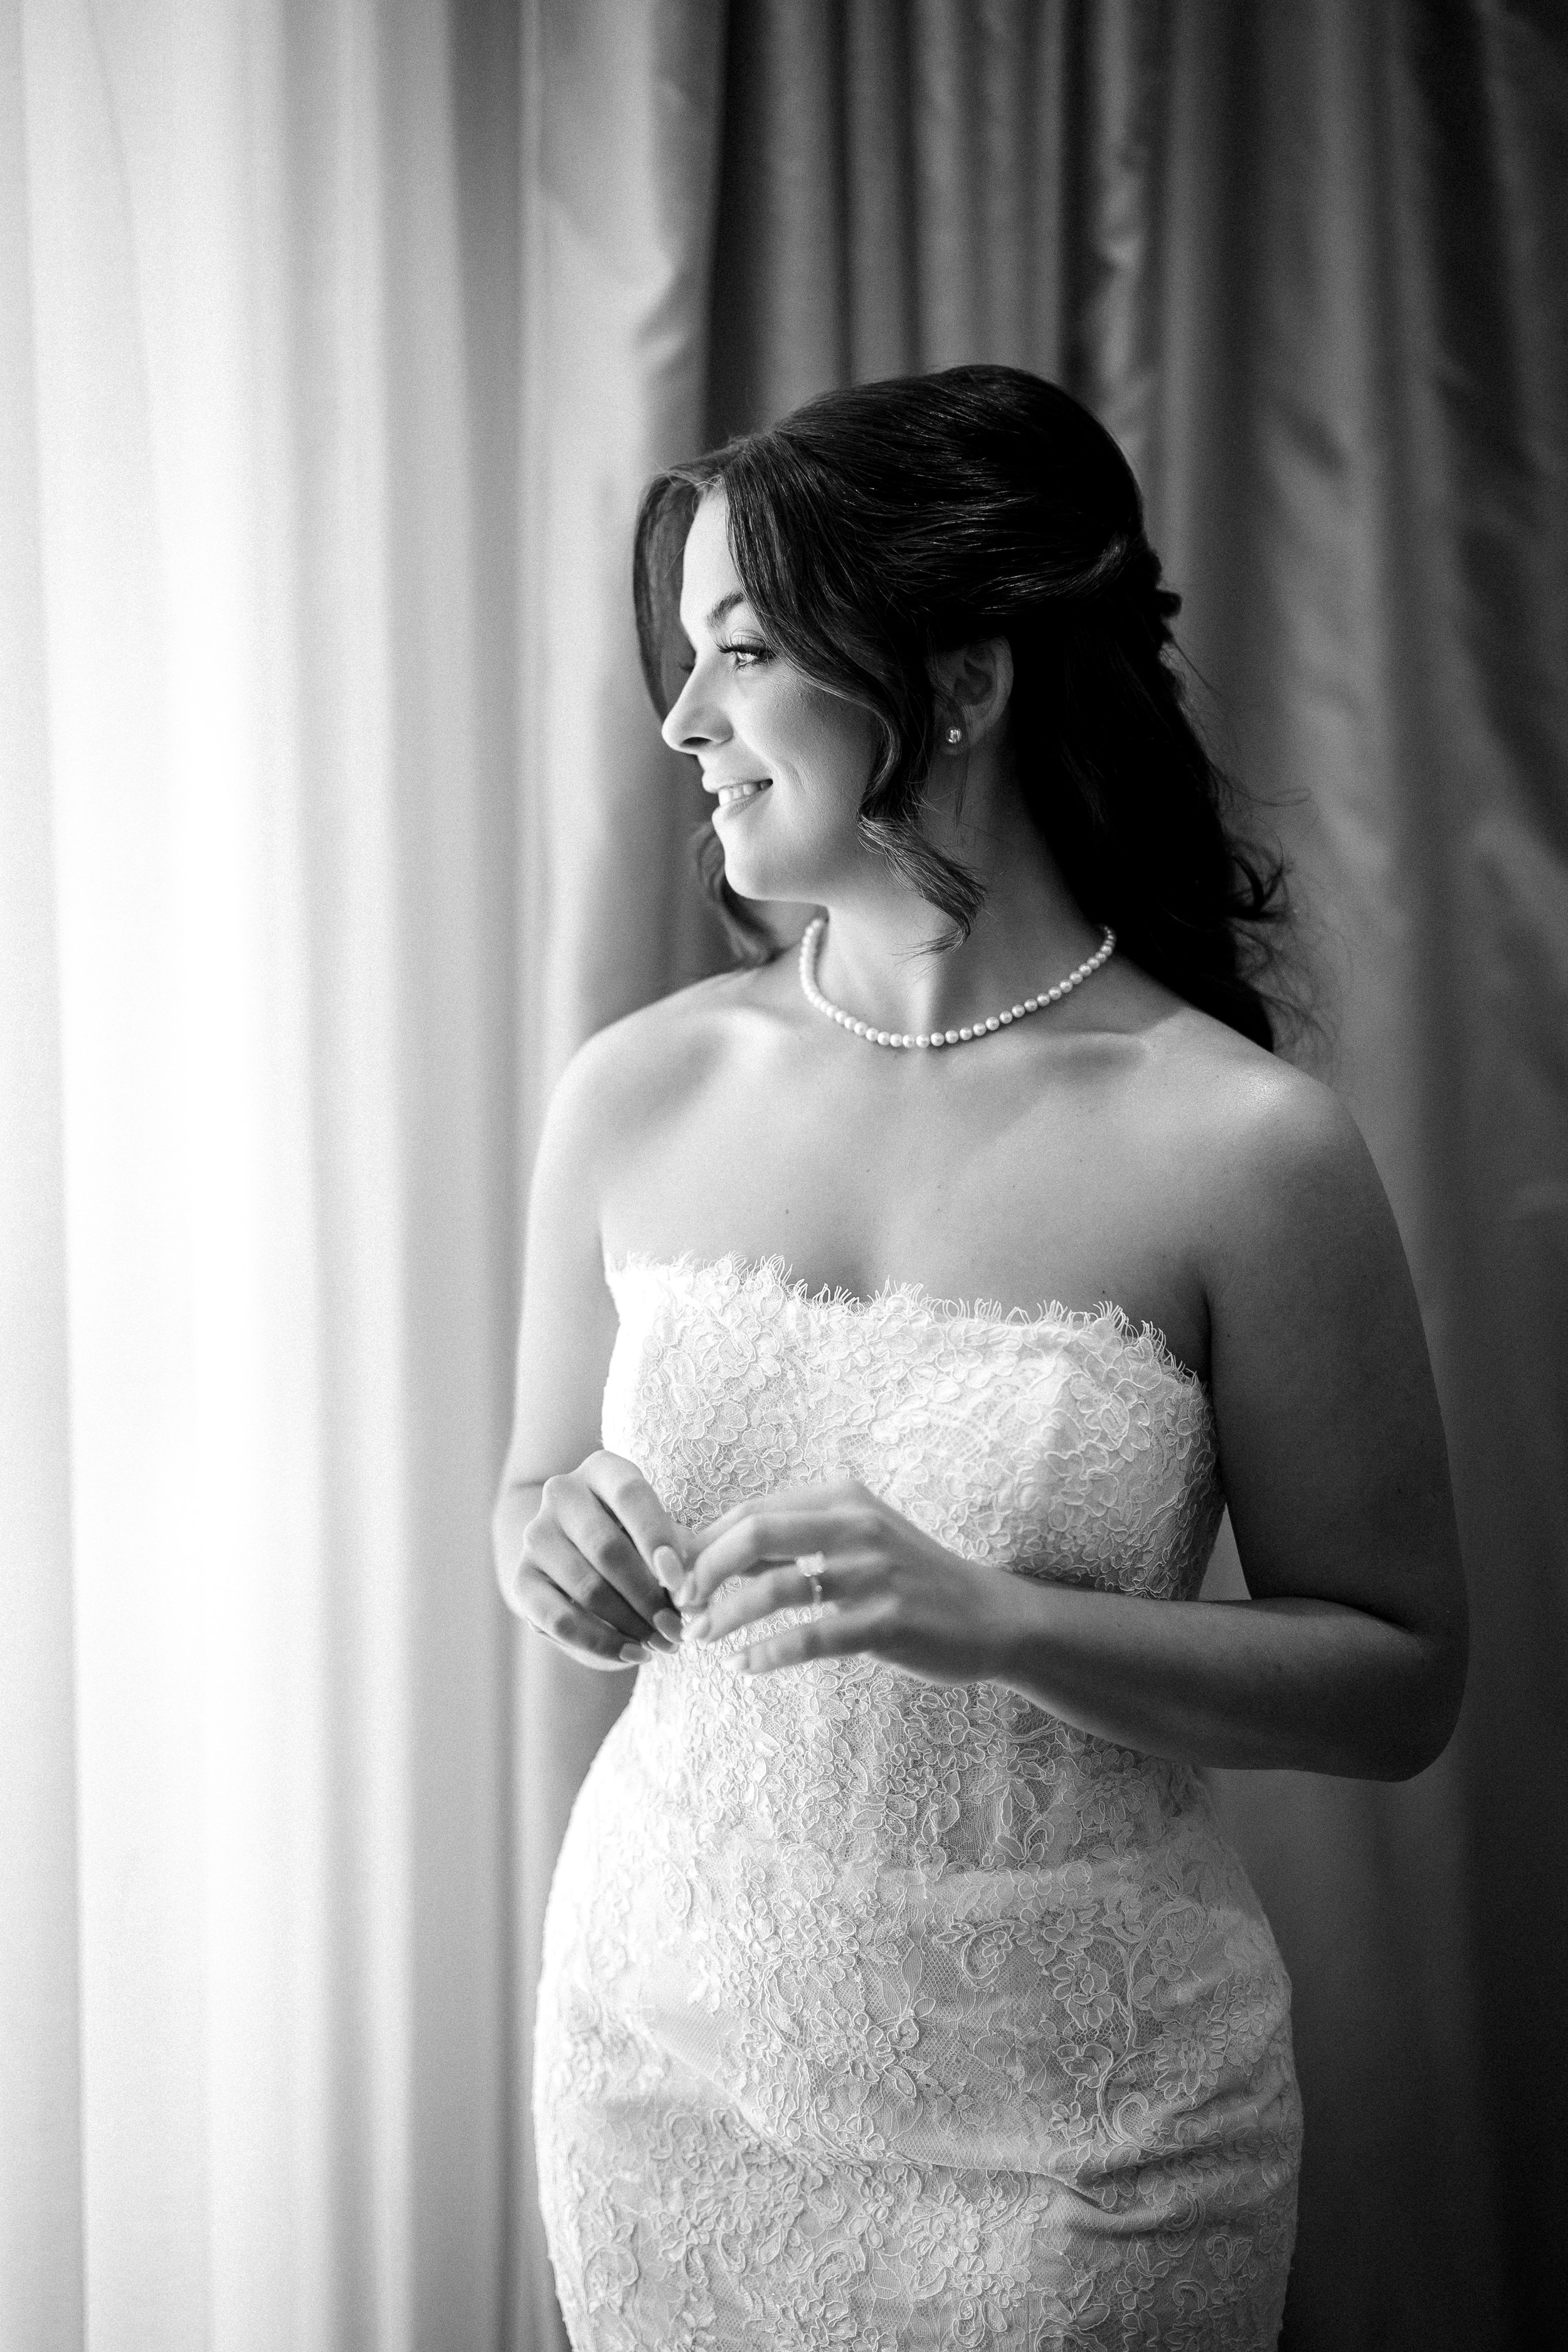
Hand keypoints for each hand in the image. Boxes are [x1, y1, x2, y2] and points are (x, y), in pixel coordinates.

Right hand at [515, 1450, 692, 1669]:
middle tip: (677, 1629)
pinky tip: (632, 1654)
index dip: (658, 1538)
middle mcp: (562, 1494)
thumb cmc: (637, 1536)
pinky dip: (600, 1643)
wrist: (575, 1547)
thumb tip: (693, 1597)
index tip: (683, 1583)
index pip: (630, 1495)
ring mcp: (536, 1536)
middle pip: (607, 1548)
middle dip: (649, 1597)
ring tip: (661, 1645)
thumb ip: (683, 1557)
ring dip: (630, 1625)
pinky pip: (559, 1620)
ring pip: (586, 1588)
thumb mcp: (662, 1532)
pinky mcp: (521, 1579)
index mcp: (602, 1470)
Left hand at [677, 1473, 1021, 1683]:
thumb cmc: (908, 1578)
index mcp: (842, 1498)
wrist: (989, 1615)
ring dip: (726, 1617)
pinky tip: (745, 1666)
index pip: (751, 1510)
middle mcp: (856, 1526)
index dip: (703, 1542)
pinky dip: (767, 1654)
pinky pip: (810, 1638)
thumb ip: (792, 1542)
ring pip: (775, 1589)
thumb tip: (710, 1553)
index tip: (676, 1575)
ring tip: (703, 1638)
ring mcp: (873, 1574)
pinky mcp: (887, 1622)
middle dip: (704, 1570)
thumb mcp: (854, 1540)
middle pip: (754, 1534)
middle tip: (683, 1604)